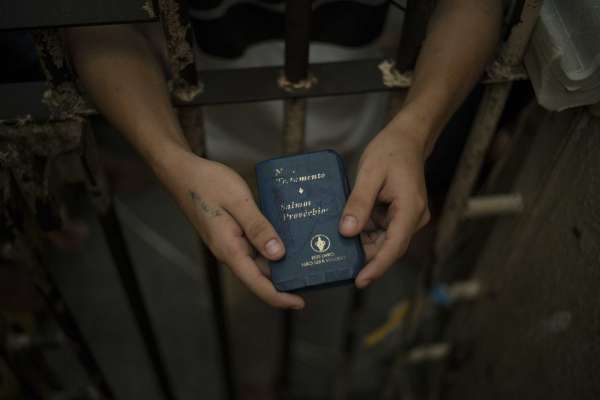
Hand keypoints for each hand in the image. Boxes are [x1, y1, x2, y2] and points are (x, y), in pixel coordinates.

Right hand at [163, 152, 304, 308]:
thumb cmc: (207, 183)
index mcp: (230, 249)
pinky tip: (288, 237)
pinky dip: (271, 245)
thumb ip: (258, 227)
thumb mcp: (238, 201)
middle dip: (285, 280)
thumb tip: (278, 254)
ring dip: (280, 262)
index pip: (257, 283)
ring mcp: (230, 243)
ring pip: (258, 260)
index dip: (279, 297)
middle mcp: (229, 251)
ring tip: (307, 257)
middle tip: (313, 275)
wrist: (182, 172)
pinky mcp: (231, 233)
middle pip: (260, 276)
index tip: (301, 302)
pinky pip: (254, 246)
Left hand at [339, 113, 431, 287]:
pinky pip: (382, 230)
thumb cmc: (390, 150)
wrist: (407, 138)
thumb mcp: (370, 173)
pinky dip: (365, 232)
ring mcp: (408, 217)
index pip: (394, 246)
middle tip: (336, 264)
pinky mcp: (400, 215)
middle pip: (388, 247)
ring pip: (384, 240)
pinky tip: (346, 230)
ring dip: (362, 243)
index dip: (377, 266)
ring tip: (336, 247)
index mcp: (410, 209)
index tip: (360, 280)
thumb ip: (358, 203)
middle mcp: (413, 218)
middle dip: (364, 257)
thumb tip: (347, 232)